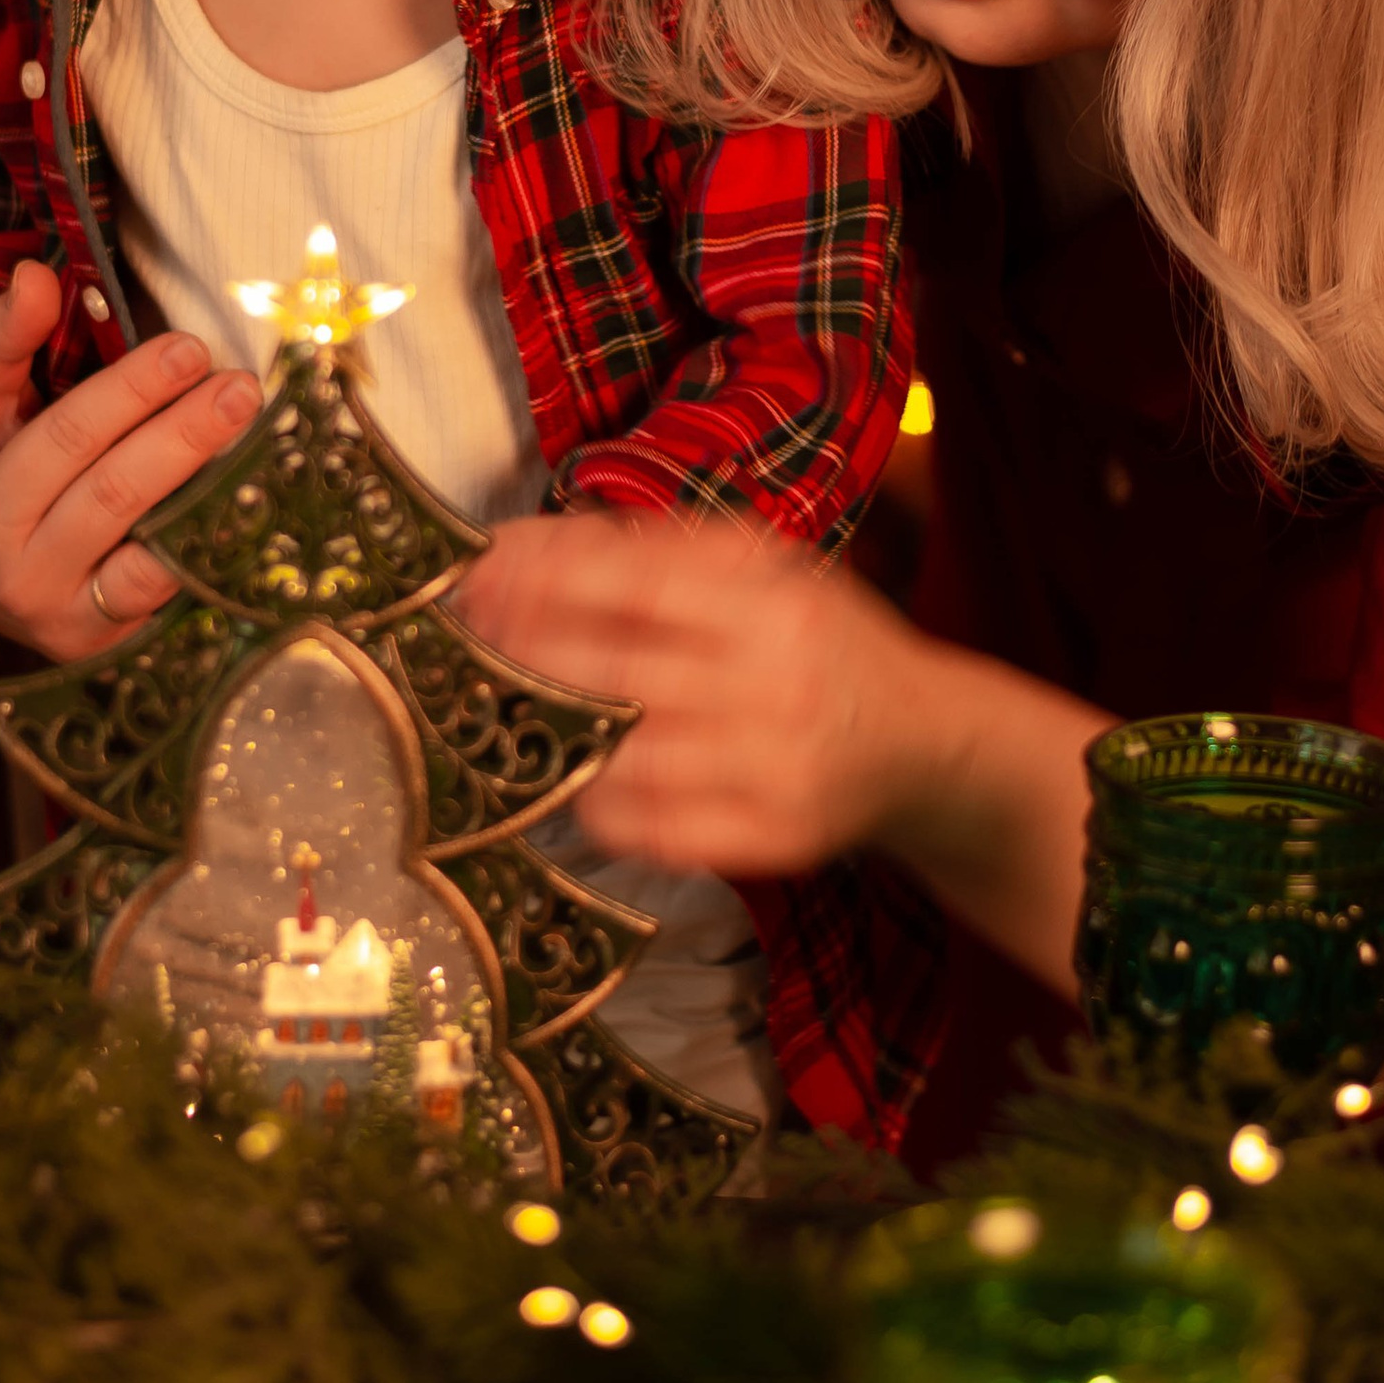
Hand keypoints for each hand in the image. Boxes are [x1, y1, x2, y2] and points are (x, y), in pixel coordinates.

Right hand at [0, 259, 257, 659]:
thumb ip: (0, 343)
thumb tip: (37, 275)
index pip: (58, 434)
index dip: (126, 389)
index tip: (186, 345)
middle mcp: (9, 563)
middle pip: (108, 486)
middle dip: (179, 427)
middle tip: (237, 382)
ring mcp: (59, 611)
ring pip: (143, 538)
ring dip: (203, 478)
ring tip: (249, 425)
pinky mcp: (102, 643)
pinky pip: (165, 589)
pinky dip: (206, 540)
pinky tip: (248, 495)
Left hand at [459, 512, 921, 873]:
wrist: (927, 742)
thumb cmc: (826, 641)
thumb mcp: (772, 570)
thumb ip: (668, 552)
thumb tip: (543, 542)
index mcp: (774, 602)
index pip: (638, 583)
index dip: (546, 576)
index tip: (476, 570)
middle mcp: (776, 684)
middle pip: (616, 671)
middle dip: (522, 651)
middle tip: (456, 636)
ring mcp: (774, 770)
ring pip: (626, 758)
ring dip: (546, 733)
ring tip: (487, 708)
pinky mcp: (772, 839)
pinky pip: (656, 831)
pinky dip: (596, 806)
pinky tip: (562, 780)